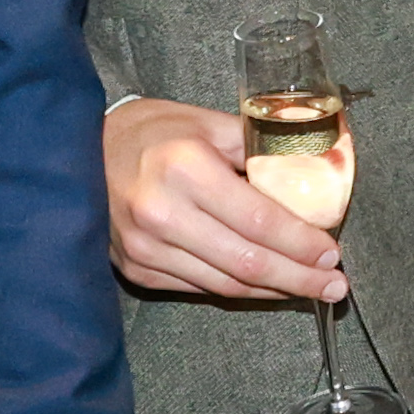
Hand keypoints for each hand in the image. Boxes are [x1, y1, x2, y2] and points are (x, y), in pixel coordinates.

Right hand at [105, 99, 344, 303]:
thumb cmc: (152, 132)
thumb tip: (317, 169)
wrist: (78, 151)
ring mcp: (145, 248)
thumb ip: (258, 147)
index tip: (332, 254)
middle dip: (300, 279)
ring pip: (225, 285)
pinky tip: (266, 286)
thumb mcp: (207, 123)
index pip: (260, 221)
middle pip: (247, 262)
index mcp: (186, 169)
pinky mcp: (136, 269)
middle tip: (335, 286)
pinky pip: (199, 289)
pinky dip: (238, 290)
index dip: (302, 244)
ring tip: (310, 289)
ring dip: (274, 291)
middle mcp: (163, 214)